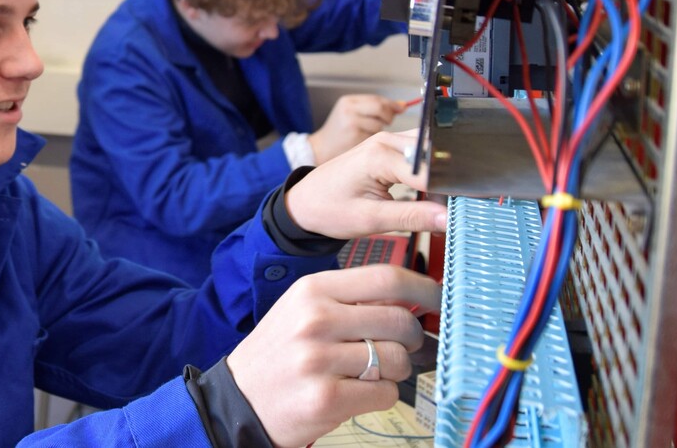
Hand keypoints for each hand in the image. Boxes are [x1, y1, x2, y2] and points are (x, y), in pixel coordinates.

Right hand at [226, 266, 440, 447]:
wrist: (237, 398)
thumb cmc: (279, 353)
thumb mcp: (303, 310)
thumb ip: (350, 299)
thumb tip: (413, 298)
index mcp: (312, 290)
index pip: (386, 278)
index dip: (424, 289)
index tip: (439, 299)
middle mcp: (315, 320)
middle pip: (399, 320)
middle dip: (412, 338)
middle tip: (401, 347)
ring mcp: (319, 360)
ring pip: (397, 360)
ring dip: (395, 371)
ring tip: (368, 373)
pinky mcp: (326, 399)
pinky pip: (385, 393)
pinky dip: (380, 396)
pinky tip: (356, 393)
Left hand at [285, 130, 444, 238]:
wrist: (306, 202)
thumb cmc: (329, 209)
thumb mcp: (370, 220)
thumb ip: (412, 218)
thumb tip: (447, 218)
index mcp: (379, 156)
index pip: (430, 172)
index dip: (451, 192)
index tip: (463, 210)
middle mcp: (386, 141)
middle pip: (435, 155)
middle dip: (450, 179)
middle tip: (460, 206)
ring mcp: (388, 141)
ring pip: (431, 150)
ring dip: (442, 172)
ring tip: (448, 199)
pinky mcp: (389, 147)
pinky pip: (420, 152)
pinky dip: (431, 169)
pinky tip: (434, 190)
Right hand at [308, 95, 405, 163]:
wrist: (321, 148)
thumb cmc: (340, 132)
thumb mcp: (352, 113)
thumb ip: (374, 108)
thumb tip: (401, 106)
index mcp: (348, 102)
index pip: (377, 99)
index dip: (392, 104)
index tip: (401, 108)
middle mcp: (349, 111)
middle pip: (380, 109)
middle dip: (389, 116)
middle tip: (387, 122)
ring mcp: (352, 125)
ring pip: (379, 124)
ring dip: (379, 130)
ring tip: (367, 133)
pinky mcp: (355, 138)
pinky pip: (374, 137)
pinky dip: (373, 140)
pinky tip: (363, 141)